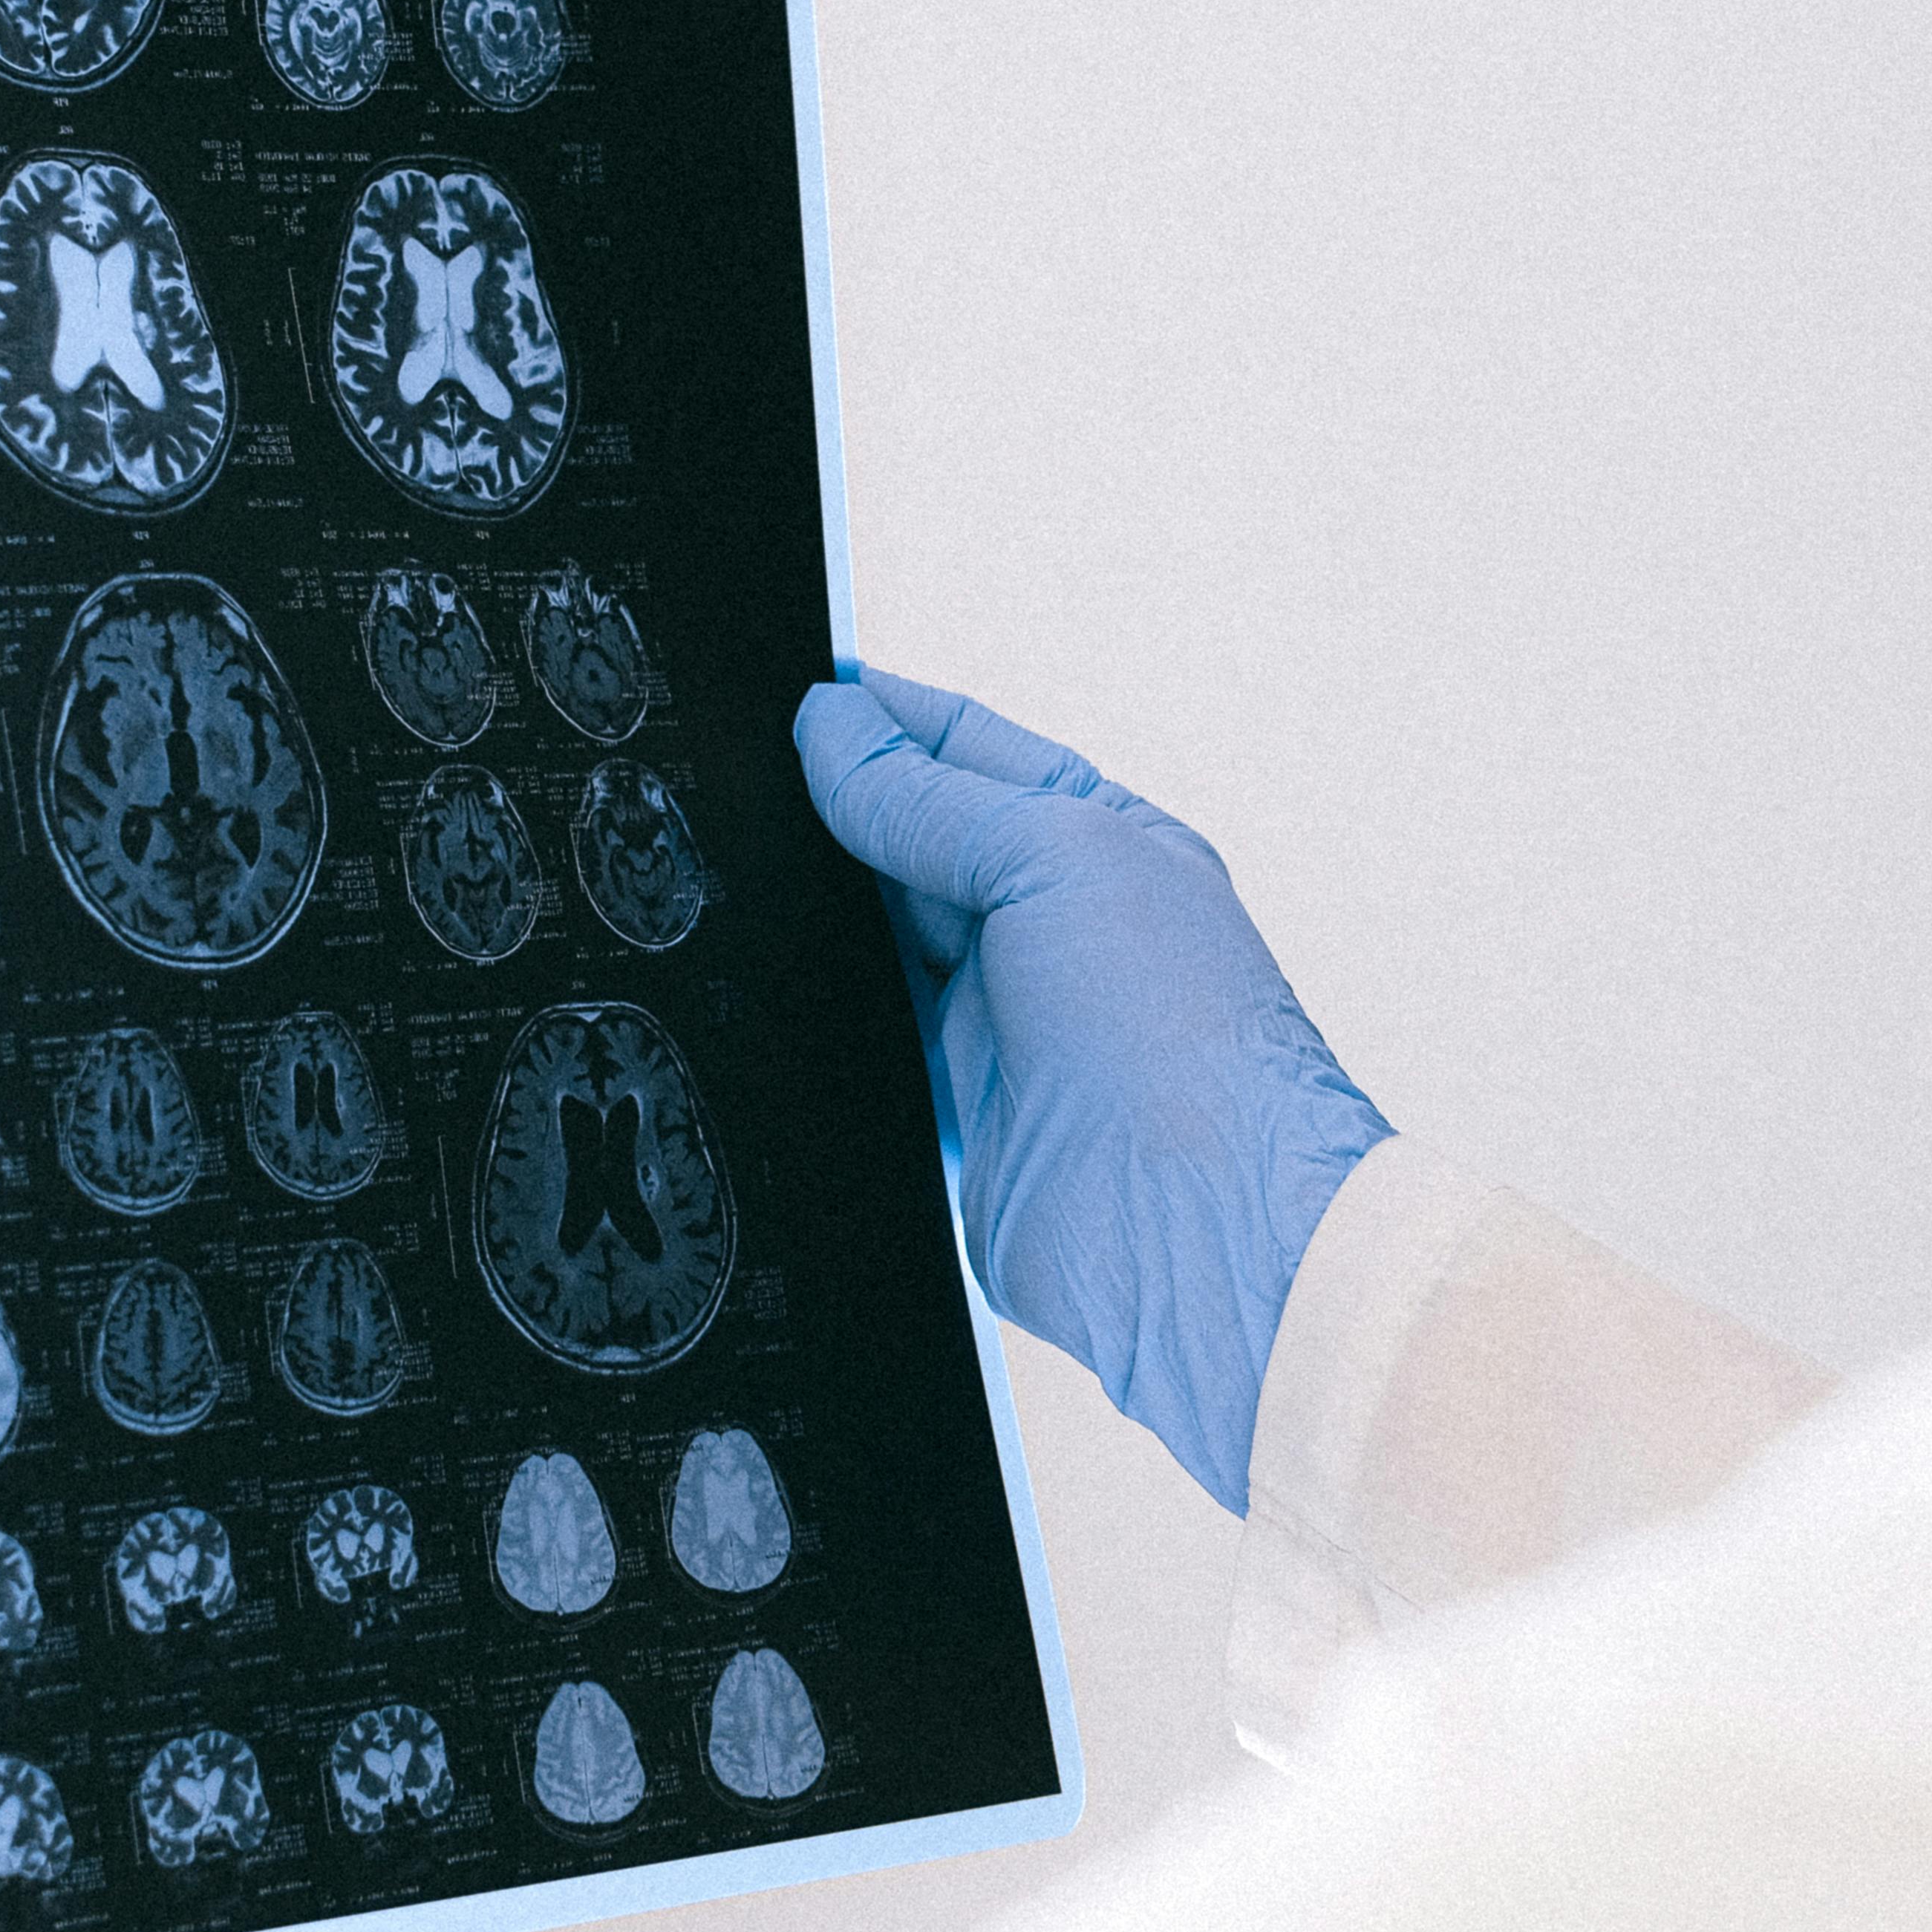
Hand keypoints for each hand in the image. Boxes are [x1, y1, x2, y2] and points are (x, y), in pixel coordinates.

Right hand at [793, 668, 1386, 1510]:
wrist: (1198, 1237)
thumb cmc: (1184, 1041)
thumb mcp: (1059, 858)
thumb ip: (933, 799)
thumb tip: (831, 727)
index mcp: (1101, 840)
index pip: (967, 750)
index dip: (880, 719)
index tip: (790, 694)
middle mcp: (1052, 926)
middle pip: (910, 841)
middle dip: (832, 808)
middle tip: (737, 776)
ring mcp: (999, 1020)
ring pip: (874, 938)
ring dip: (816, 910)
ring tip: (733, 865)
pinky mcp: (950, 1108)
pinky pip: (859, 1038)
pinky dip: (816, 1010)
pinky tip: (762, 975)